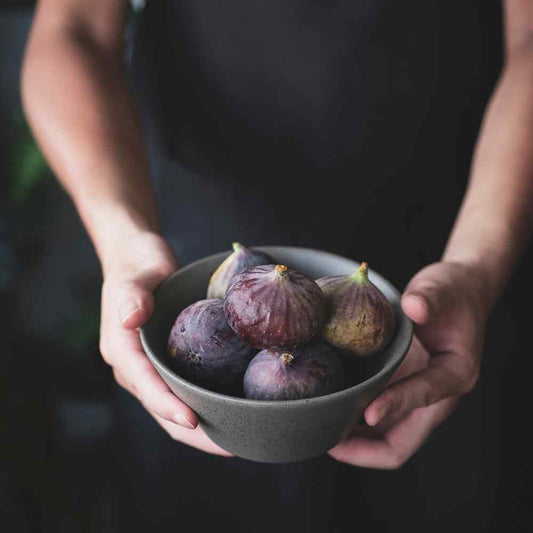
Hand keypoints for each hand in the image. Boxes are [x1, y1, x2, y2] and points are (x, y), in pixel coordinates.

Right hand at [99, 231, 231, 456]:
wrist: (138, 258)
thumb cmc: (136, 264)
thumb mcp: (134, 275)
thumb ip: (131, 296)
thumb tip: (130, 319)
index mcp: (121, 350)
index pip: (145, 384)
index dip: (167, 405)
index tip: (194, 421)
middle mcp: (135, 367)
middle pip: (162, 409)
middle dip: (194, 433)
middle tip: (231, 446)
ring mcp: (152, 368)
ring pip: (175, 407)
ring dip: (203, 428)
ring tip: (238, 439)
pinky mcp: (168, 362)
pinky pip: (186, 390)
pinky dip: (207, 405)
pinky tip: (234, 409)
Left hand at [328, 261, 486, 468]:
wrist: (457, 293)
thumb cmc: (452, 292)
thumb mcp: (441, 289)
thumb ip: (428, 299)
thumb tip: (414, 307)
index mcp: (455, 374)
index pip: (423, 398)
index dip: (394, 405)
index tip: (365, 412)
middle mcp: (435, 397)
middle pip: (399, 444)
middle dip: (362, 450)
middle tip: (325, 439)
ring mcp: (414, 398)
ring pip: (383, 439)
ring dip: (353, 442)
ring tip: (318, 431)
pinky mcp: (398, 389)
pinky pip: (374, 418)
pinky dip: (352, 420)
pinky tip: (327, 408)